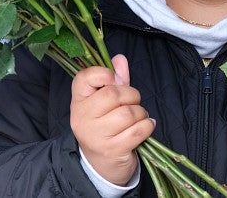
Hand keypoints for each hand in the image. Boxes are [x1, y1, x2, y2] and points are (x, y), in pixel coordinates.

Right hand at [70, 54, 154, 185]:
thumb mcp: (105, 103)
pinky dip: (148, 125)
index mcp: (78, 101)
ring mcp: (95, 135)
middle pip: (113, 94)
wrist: (100, 166)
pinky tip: (146, 126)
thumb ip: (114, 80)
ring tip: (139, 117)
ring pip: (128, 112)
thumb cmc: (105, 128)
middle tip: (134, 102)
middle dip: (132, 95)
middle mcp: (82, 117)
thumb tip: (119, 59)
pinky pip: (138, 130)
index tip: (117, 81)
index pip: (84, 77)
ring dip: (141, 113)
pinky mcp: (111, 150)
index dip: (105, 73)